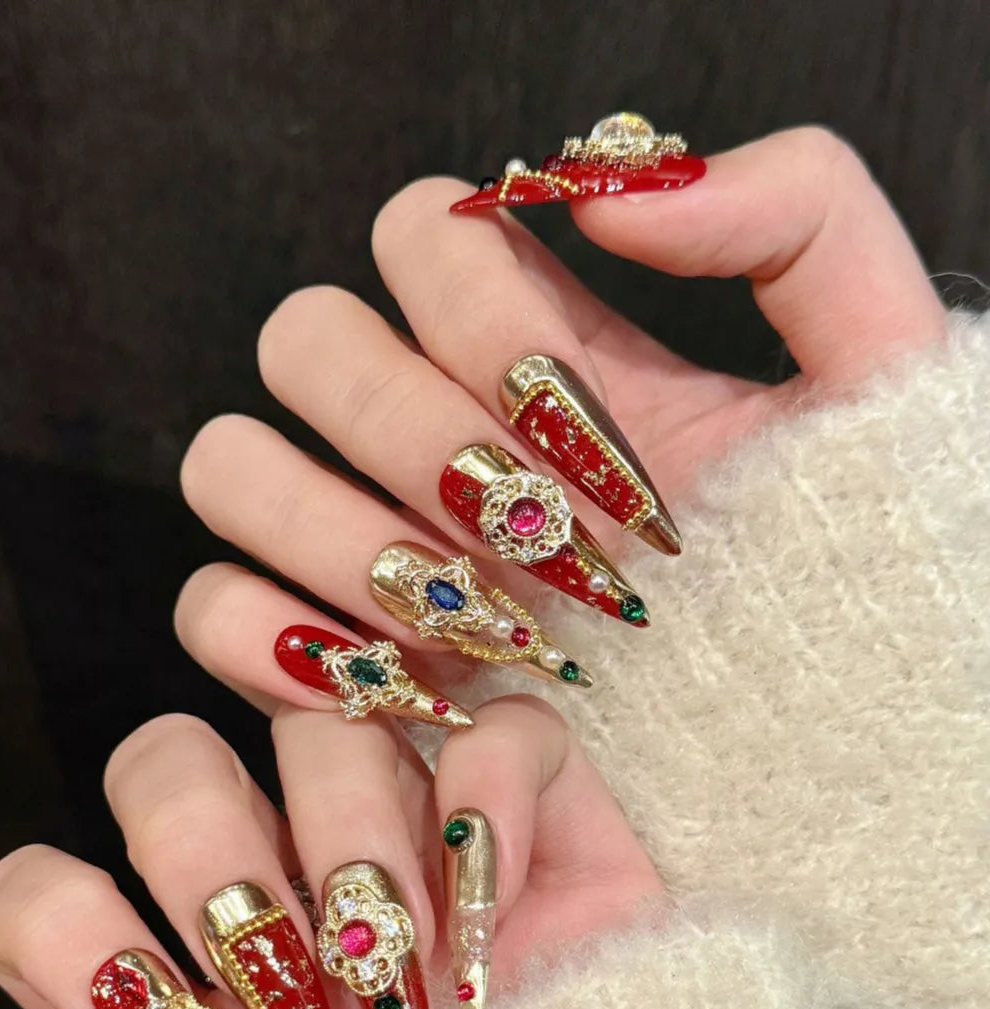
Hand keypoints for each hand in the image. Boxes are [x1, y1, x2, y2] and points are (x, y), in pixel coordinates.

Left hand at [0, 697, 653, 1008]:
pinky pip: (503, 730)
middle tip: (297, 990)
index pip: (46, 894)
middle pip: (165, 762)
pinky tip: (496, 909)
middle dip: (207, 854)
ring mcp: (415, 860)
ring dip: (349, 837)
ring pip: (321, 723)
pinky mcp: (553, 835)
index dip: (63, 922)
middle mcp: (286, 916)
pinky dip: (492, 791)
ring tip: (403, 975)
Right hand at [173, 125, 943, 721]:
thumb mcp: (869, 377)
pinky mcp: (339, 669)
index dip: (481, 319)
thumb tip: (596, 191)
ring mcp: (371, 551)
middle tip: (537, 537)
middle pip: (303, 342)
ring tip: (481, 626)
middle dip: (415, 437)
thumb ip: (794, 218)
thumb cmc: (856, 572)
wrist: (828, 746)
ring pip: (234, 466)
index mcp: (538, 351)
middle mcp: (433, 438)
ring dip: (345, 535)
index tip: (584, 428)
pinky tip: (401, 679)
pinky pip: (212, 612)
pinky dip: (270, 638)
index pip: (416, 234)